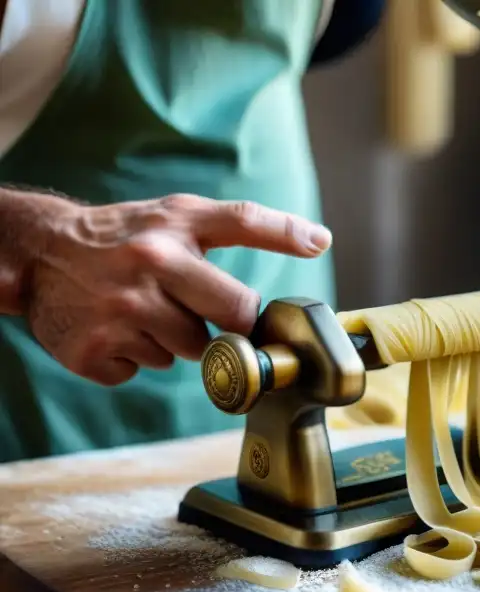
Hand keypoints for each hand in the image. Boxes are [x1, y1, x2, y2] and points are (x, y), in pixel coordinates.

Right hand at [16, 193, 331, 385]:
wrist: (40, 255)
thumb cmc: (126, 237)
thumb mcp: (178, 216)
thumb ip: (245, 225)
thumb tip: (321, 240)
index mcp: (171, 231)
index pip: (240, 222)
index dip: (284, 233)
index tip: (320, 243)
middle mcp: (147, 266)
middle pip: (233, 317)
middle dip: (226, 322)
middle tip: (197, 306)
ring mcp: (119, 313)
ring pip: (188, 352)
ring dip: (175, 340)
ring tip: (145, 310)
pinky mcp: (94, 352)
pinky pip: (144, 370)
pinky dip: (137, 357)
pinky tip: (117, 329)